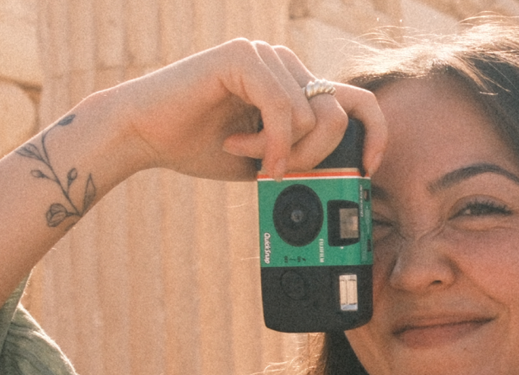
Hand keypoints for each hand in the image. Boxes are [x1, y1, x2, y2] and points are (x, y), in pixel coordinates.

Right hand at [105, 38, 387, 180]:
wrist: (144, 135)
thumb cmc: (202, 147)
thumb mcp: (270, 159)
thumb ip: (306, 156)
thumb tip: (351, 174)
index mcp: (296, 84)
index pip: (359, 101)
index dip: (375, 135)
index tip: (366, 169)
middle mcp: (286, 64)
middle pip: (339, 115)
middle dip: (316, 157)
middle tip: (280, 172)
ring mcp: (266, 55)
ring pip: (313, 117)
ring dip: (281, 151)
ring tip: (245, 154)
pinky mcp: (243, 57)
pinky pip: (283, 108)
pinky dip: (269, 142)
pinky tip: (240, 148)